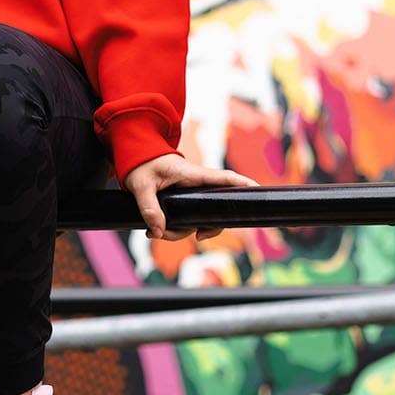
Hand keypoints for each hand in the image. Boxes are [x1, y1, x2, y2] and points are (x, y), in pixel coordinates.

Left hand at [122, 152, 259, 242]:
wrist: (134, 159)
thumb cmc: (140, 165)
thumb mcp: (140, 186)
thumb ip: (149, 208)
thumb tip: (158, 233)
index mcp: (193, 174)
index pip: (225, 179)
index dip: (244, 185)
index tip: (260, 191)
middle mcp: (197, 185)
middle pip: (218, 209)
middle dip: (209, 227)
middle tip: (200, 236)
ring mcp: (192, 195)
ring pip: (199, 221)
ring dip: (179, 232)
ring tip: (154, 232)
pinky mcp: (185, 203)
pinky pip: (187, 222)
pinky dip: (174, 230)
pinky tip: (156, 232)